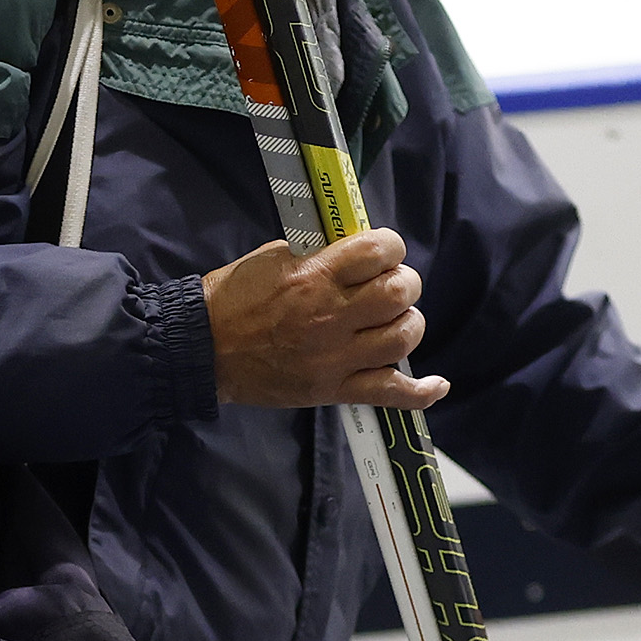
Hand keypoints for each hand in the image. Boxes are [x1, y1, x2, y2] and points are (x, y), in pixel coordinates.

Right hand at [207, 228, 448, 411]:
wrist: (203, 350)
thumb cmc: (233, 299)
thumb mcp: (272, 258)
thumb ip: (318, 253)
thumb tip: (356, 252)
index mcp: (315, 276)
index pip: (380, 250)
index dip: (390, 246)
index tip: (381, 252)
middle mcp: (331, 316)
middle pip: (401, 292)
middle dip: (404, 283)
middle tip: (388, 288)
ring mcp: (335, 357)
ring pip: (404, 338)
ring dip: (408, 324)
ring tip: (392, 322)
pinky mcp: (333, 389)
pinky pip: (390, 394)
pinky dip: (420, 392)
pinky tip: (437, 385)